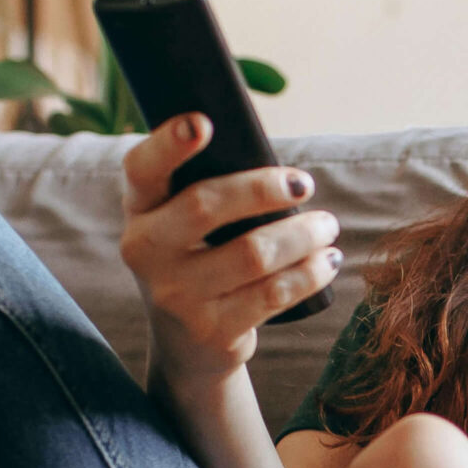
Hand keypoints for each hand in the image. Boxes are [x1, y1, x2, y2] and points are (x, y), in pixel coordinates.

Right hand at [119, 112, 340, 386]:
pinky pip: (273, 294)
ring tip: (327, 226)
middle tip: (304, 184)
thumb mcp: (183, 222)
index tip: (202, 123)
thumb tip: (279, 164)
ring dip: (302, 234)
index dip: (168, 143)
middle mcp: (146, 250)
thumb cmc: (199, 258)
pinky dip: (309, 272)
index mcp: (140, 209)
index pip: (142, 169)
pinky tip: (327, 261)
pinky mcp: (212, 330)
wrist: (188, 344)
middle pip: (206, 206)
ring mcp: (176, 294)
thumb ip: (210, 186)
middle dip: (264, 189)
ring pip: (252, 253)